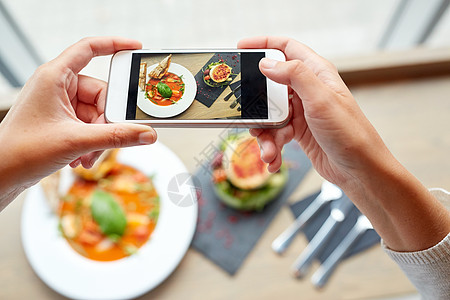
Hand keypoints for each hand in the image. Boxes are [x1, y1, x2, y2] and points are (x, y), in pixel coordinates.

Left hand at [0, 37, 156, 208]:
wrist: (1, 174)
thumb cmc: (22, 150)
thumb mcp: (76, 141)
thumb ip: (117, 137)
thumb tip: (146, 133)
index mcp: (55, 77)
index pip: (89, 49)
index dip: (115, 45)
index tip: (136, 48)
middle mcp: (58, 86)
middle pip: (101, 93)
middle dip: (107, 121)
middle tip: (106, 138)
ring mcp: (60, 104)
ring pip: (97, 114)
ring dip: (99, 137)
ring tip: (89, 154)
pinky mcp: (62, 120)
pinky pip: (89, 124)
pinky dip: (91, 141)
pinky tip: (84, 156)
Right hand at [238, 37, 449, 251]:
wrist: (360, 170)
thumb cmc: (350, 133)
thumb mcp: (321, 100)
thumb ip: (295, 75)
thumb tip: (266, 63)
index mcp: (316, 73)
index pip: (287, 48)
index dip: (263, 44)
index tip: (241, 48)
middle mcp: (307, 90)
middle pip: (270, 86)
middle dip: (257, 104)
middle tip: (248, 116)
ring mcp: (302, 112)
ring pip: (269, 115)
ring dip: (265, 135)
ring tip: (269, 151)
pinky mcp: (298, 132)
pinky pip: (275, 135)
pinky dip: (272, 148)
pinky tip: (274, 160)